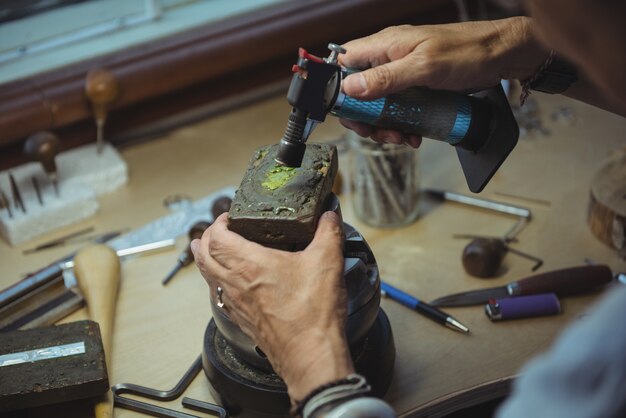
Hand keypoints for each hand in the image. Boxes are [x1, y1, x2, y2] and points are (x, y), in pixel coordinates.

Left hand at [192, 211, 353, 400]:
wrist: (310, 355)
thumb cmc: (312, 314)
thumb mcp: (327, 261)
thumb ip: (329, 232)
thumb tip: (328, 216)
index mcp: (249, 264)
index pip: (216, 237)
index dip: (218, 222)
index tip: (229, 216)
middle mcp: (235, 284)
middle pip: (203, 256)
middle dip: (205, 239)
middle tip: (216, 230)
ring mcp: (236, 305)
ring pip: (208, 278)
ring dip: (206, 261)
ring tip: (211, 252)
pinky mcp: (243, 321)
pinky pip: (219, 297)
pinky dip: (217, 283)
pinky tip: (230, 285)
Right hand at [338, 16, 547, 144]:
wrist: (501, 55)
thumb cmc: (467, 52)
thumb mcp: (424, 67)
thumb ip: (386, 78)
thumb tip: (350, 87)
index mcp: (385, 45)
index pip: (345, 62)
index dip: (339, 88)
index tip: (347, 112)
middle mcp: (389, 58)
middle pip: (358, 91)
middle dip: (363, 117)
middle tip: (374, 133)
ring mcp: (402, 73)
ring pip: (377, 104)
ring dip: (383, 125)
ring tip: (400, 138)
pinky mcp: (415, 87)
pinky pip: (398, 109)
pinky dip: (401, 125)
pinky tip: (412, 135)